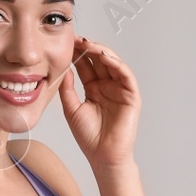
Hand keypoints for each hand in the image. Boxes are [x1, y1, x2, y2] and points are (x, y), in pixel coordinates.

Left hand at [59, 35, 140, 167]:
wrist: (102, 156)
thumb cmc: (89, 137)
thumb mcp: (71, 108)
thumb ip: (67, 88)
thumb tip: (63, 69)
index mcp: (94, 88)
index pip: (86, 65)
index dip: (77, 54)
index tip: (66, 43)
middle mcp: (108, 86)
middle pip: (99, 61)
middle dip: (88, 48)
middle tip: (76, 39)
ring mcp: (120, 90)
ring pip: (113, 64)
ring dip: (103, 52)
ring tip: (90, 45)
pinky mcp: (131, 96)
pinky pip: (126, 75)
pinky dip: (117, 64)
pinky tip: (105, 57)